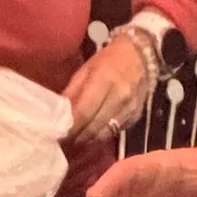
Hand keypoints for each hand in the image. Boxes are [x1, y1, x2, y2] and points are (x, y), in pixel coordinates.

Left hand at [60, 31, 155, 145]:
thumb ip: (72, 92)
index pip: (83, 113)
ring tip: (74, 138)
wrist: (140, 57)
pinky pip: (114, 132)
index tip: (56, 134)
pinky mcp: (136, 117)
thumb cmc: (108, 60)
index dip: (69, 127)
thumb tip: (56, 114)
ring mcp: (130, 109)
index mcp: (104, 81)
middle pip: (93, 128)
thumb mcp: (85, 70)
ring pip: (104, 134)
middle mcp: (119, 98)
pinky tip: (91, 131)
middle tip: (62, 140)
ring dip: (87, 139)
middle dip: (76, 137)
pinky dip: (100, 134)